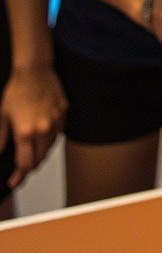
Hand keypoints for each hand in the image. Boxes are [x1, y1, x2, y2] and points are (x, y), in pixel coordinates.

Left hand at [0, 64, 66, 187]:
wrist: (34, 70)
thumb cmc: (17, 90)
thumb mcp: (2, 116)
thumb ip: (0, 138)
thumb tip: (0, 153)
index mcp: (25, 132)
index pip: (25, 162)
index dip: (20, 175)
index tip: (15, 182)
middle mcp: (43, 128)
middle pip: (40, 158)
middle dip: (31, 167)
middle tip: (23, 170)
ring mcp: (56, 120)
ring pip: (51, 146)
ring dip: (42, 154)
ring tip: (33, 154)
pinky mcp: (64, 111)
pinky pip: (59, 132)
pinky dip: (51, 139)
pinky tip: (44, 137)